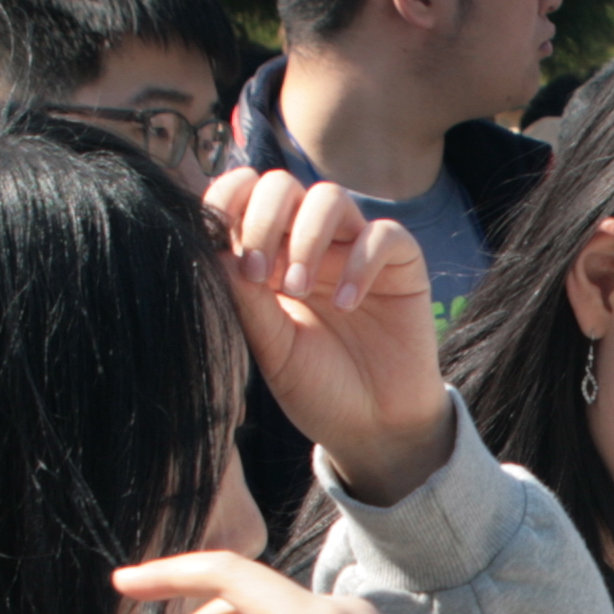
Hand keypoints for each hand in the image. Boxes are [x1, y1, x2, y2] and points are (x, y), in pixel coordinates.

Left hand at [204, 170, 456, 502]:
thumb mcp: (272, 349)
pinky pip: (383, 235)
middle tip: (259, 272)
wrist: (374, 427)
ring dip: (306, 235)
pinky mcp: (400, 263)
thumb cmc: (318, 386)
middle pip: (283, 186)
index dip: (227, 199)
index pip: (244, 198)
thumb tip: (213, 251)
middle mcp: (312, 242)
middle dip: (264, 218)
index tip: (215, 234)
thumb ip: (246, 301)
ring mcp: (356, 249)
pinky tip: (345, 304)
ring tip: (298, 288)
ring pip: (330, 197)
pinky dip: (360, 262)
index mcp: (270, 256)